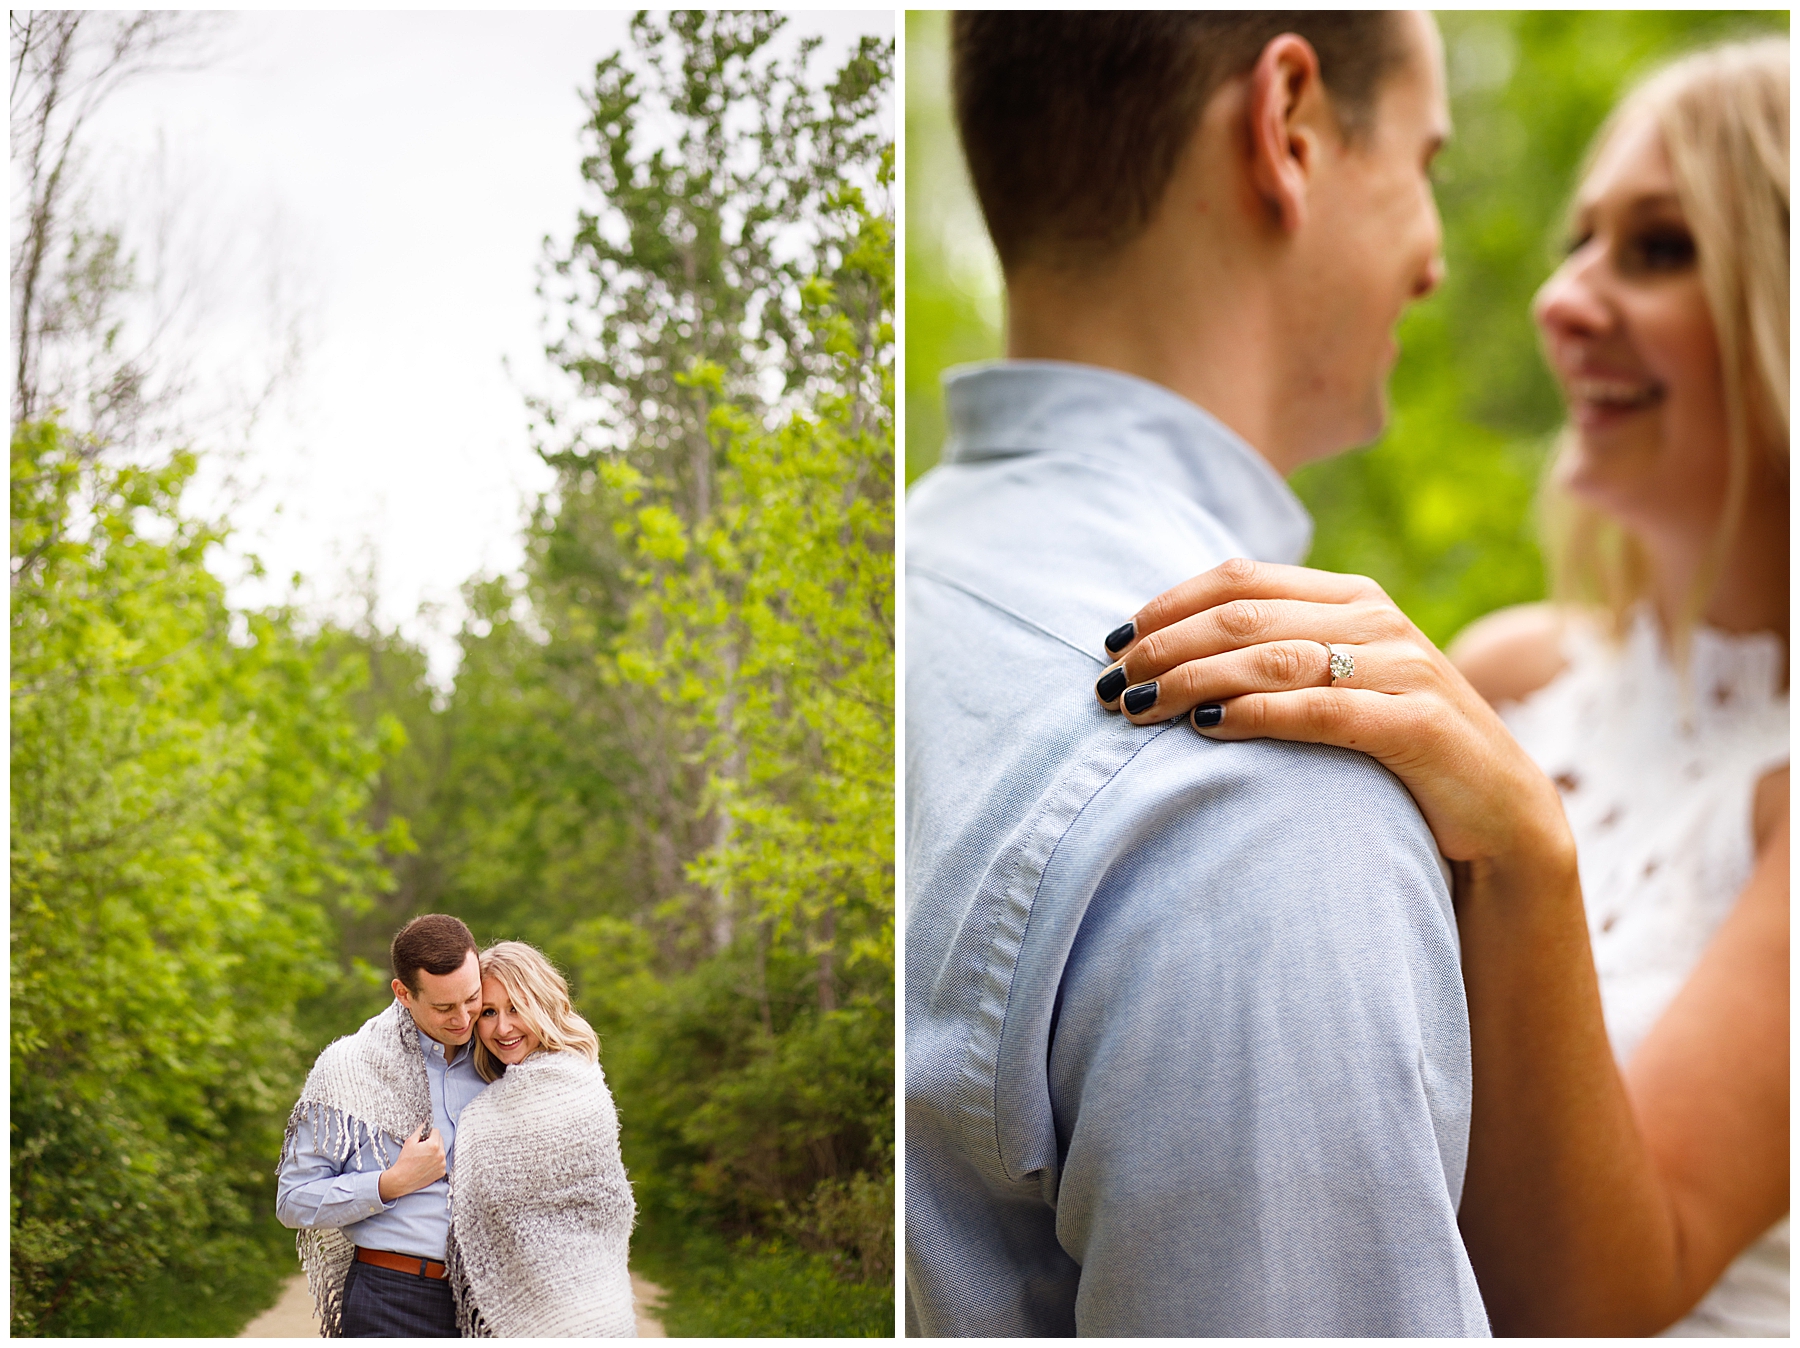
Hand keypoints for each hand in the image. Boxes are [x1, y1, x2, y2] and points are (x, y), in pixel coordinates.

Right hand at [378, 1121, 444, 1201]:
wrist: (402, 1179)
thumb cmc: (405, 1160)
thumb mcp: (410, 1141)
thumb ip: (420, 1130)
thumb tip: (427, 1122)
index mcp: (434, 1145)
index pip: (436, 1131)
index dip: (428, 1133)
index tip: (422, 1138)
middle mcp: (441, 1154)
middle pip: (440, 1140)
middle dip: (433, 1141)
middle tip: (422, 1148)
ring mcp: (442, 1164)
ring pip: (441, 1151)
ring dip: (435, 1151)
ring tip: (423, 1157)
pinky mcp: (442, 1172)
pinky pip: (441, 1161)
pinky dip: (436, 1161)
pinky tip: (426, 1164)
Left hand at [1094, 557, 1569, 863]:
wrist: (1501, 817)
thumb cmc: (1396, 752)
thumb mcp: (1338, 687)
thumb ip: (1277, 657)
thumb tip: (1168, 655)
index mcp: (1351, 598)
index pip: (1239, 578)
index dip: (1167, 606)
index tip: (1113, 642)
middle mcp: (1376, 621)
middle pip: (1243, 616)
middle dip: (1164, 647)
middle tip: (1108, 684)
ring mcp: (1402, 668)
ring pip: (1272, 657)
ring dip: (1192, 679)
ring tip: (1136, 707)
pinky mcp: (1418, 724)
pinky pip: (1321, 709)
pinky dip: (1256, 714)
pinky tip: (1206, 727)